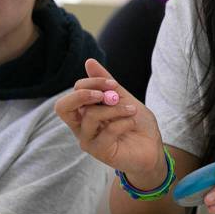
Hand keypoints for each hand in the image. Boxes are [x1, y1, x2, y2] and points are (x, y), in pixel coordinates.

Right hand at [54, 59, 164, 181]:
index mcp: (83, 112)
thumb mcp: (123, 98)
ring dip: (115, 108)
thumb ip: (106, 82)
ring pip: (90, 116)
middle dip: (84, 94)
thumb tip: (89, 61)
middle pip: (62, 107)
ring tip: (131, 110)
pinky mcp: (100, 152)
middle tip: (106, 95)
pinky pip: (107, 131)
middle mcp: (81, 126)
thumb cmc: (135, 123)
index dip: (92, 83)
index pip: (74, 92)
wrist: (152, 148)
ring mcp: (88, 140)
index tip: (113, 83)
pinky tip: (132, 123)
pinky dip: (124, 122)